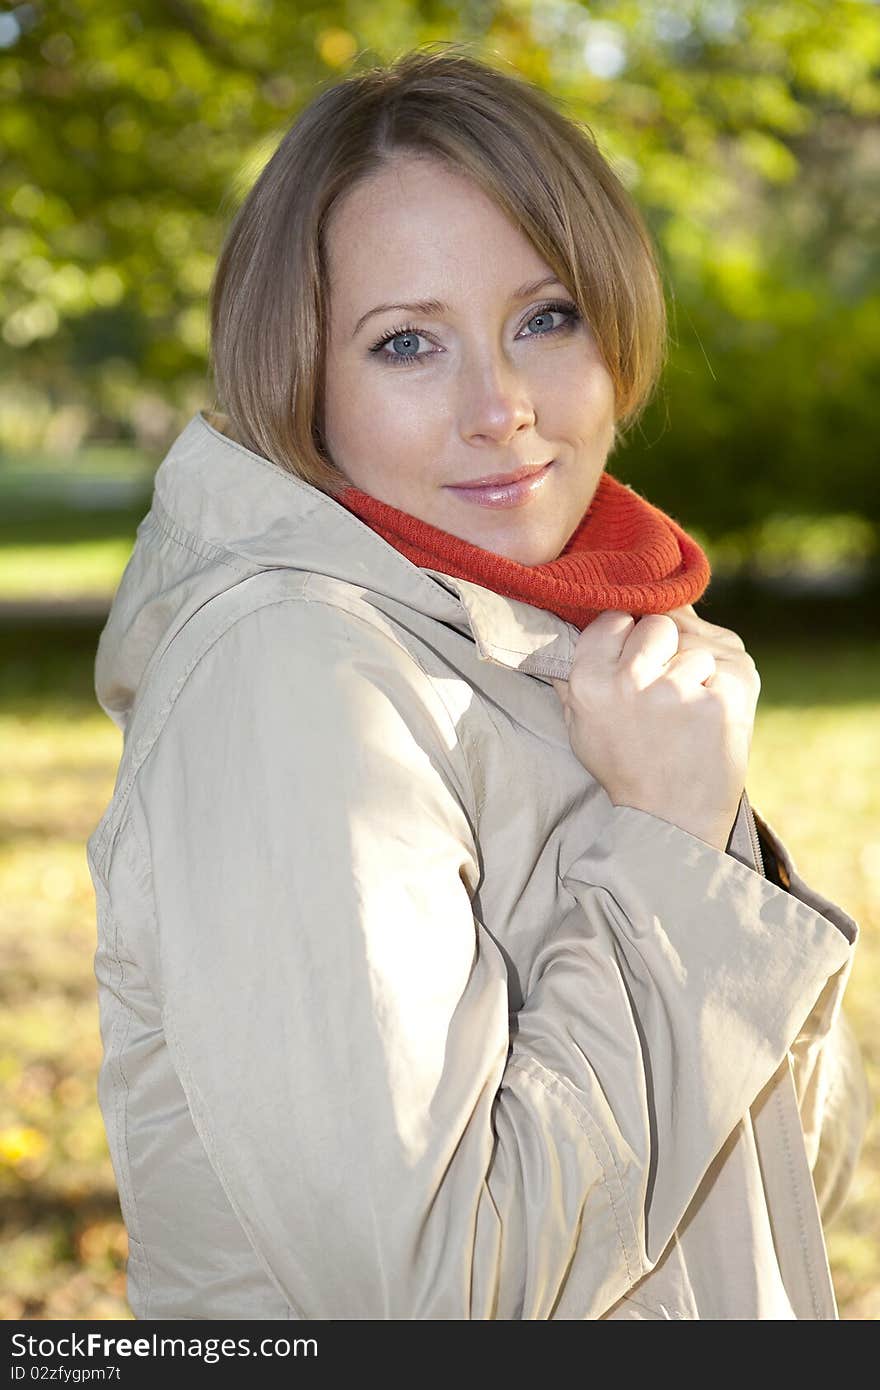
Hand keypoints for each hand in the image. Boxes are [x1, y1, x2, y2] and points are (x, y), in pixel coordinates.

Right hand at [550, 605, 760, 851]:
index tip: (638, 663)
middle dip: (667, 649)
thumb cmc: (627, 770)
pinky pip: (730, 664)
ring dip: (699, 671)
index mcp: (587, 683)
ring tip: (689, 712)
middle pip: (658, 624)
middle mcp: (627, 682)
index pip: (614, 619)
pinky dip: (728, 686)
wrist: (671, 822)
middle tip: (666, 690)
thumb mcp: (582, 725)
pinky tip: (713, 715)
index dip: (630, 636)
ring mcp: (676, 691)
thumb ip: (575, 674)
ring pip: (696, 645)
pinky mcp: (720, 703)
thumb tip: (569, 623)